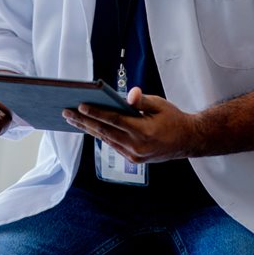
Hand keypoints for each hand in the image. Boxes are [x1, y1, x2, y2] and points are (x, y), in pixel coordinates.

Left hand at [62, 87, 200, 162]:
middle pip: (104, 131)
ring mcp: (135, 155)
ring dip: (88, 129)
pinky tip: (88, 127)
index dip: (96, 113)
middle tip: (66, 112)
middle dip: (83, 121)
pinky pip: (112, 145)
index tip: (80, 105)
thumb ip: (142, 100)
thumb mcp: (160, 104)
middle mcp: (137, 146)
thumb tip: (128, 95)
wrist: (187, 141)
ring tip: (72, 119)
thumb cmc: (173, 118)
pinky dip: (100, 135)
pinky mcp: (133, 159)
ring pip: (106, 140)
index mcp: (144, 131)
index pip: (114, 120)